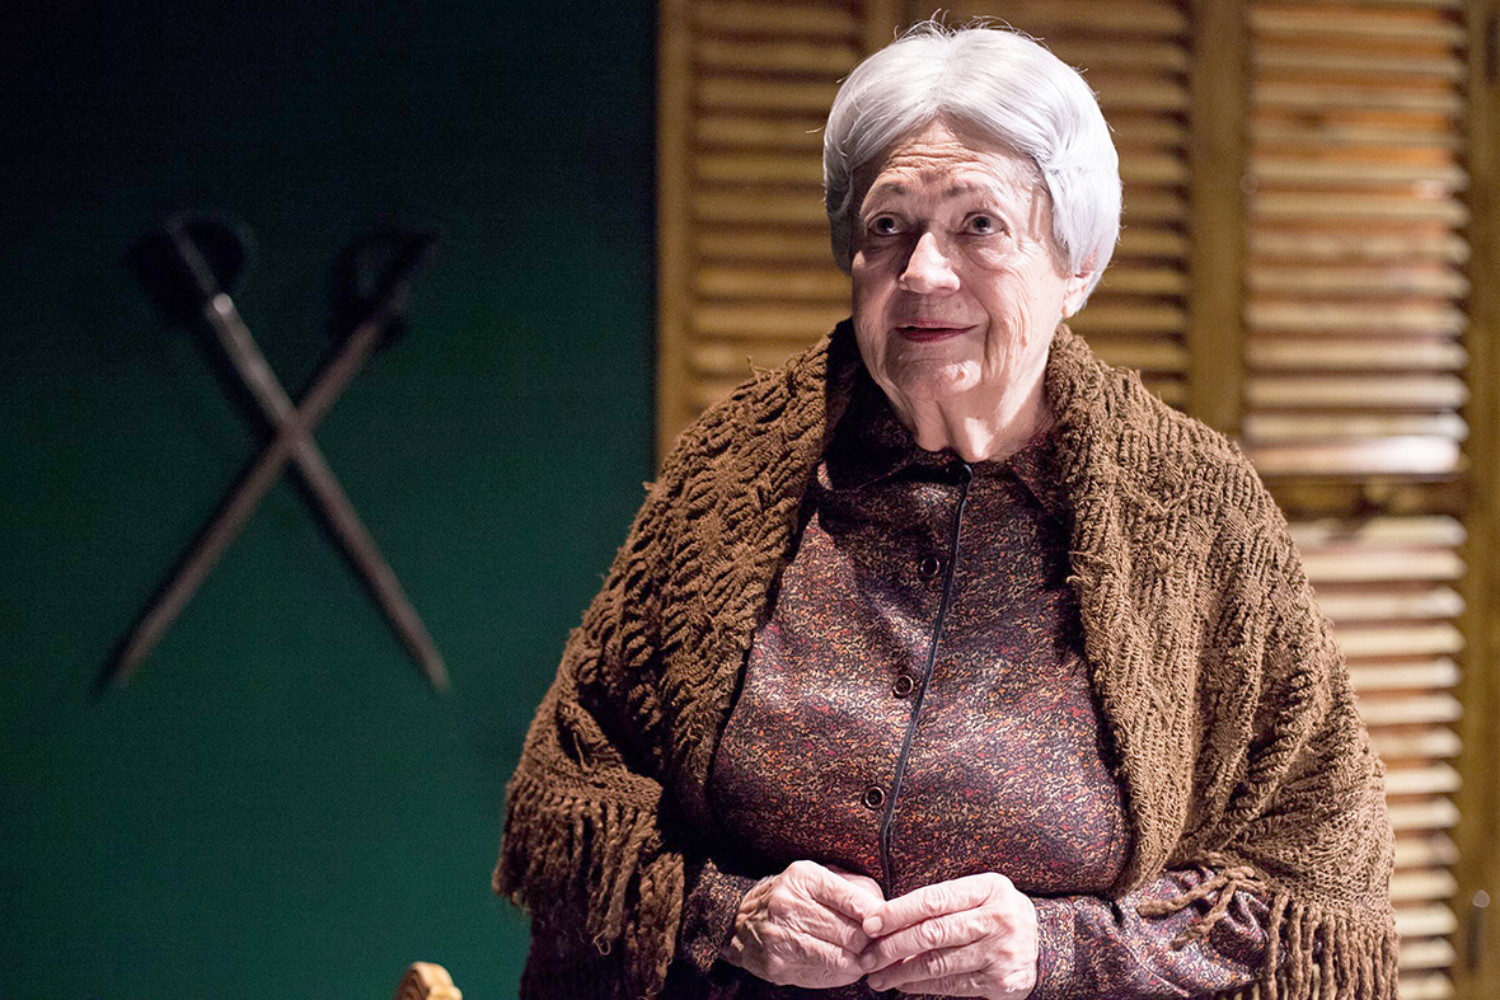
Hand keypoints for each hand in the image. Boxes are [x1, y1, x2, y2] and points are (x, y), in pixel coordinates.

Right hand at [721, 860, 884, 988]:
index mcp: (803, 878)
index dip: (877, 915)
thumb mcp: (818, 878)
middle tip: (883, 943)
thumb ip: (853, 888)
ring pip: (842, 956)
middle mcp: (789, 904)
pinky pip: (827, 973)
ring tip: (869, 956)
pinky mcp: (779, 964)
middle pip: (851, 931)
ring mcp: (782, 937)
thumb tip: (885, 910)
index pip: (853, 898)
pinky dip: (845, 972)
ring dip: (862, 959)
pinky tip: (849, 966)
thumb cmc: (792, 898)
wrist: (741, 923)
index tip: (887, 923)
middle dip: (873, 941)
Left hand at [859, 872, 1036, 997]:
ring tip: (877, 975)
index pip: (933, 900)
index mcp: (988, 888)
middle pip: (933, 933)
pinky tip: (903, 984)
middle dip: (892, 947)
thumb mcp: (980, 894)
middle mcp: (997, 918)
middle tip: (867, 956)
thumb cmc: (997, 913)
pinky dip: (922, 986)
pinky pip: (952, 984)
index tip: (870, 923)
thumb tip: (888, 918)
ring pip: (938, 964)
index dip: (897, 912)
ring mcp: (1001, 952)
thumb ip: (944, 901)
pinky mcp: (1002, 981)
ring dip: (901, 972)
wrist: (1047, 944)